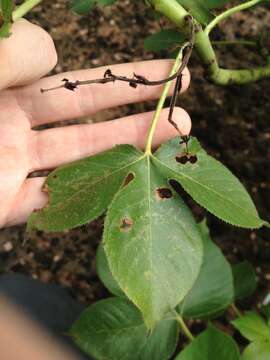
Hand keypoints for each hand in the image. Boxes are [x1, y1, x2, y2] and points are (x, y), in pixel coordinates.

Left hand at [0, 19, 190, 227]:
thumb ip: (16, 52)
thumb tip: (54, 59)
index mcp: (10, 91)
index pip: (80, 85)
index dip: (127, 80)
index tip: (170, 73)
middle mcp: (15, 129)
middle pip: (88, 124)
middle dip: (139, 120)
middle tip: (184, 117)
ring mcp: (13, 169)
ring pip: (79, 164)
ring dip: (124, 157)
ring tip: (172, 146)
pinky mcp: (4, 205)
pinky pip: (51, 206)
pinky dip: (85, 201)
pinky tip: (125, 190)